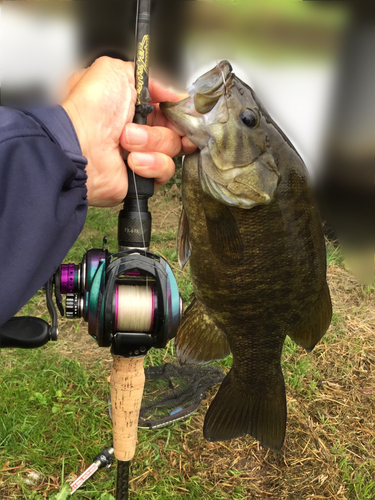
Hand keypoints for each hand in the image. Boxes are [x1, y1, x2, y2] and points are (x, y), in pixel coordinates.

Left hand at [62, 56, 195, 206]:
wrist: (77, 147)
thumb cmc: (87, 109)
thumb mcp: (115, 71)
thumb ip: (151, 77)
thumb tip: (176, 92)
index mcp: (136, 105)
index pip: (172, 108)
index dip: (180, 111)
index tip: (183, 112)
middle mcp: (141, 129)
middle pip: (177, 129)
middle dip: (164, 127)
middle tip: (140, 126)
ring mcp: (143, 153)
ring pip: (172, 148)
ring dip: (151, 143)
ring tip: (124, 141)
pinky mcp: (143, 175)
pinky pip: (165, 170)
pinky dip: (151, 164)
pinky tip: (132, 161)